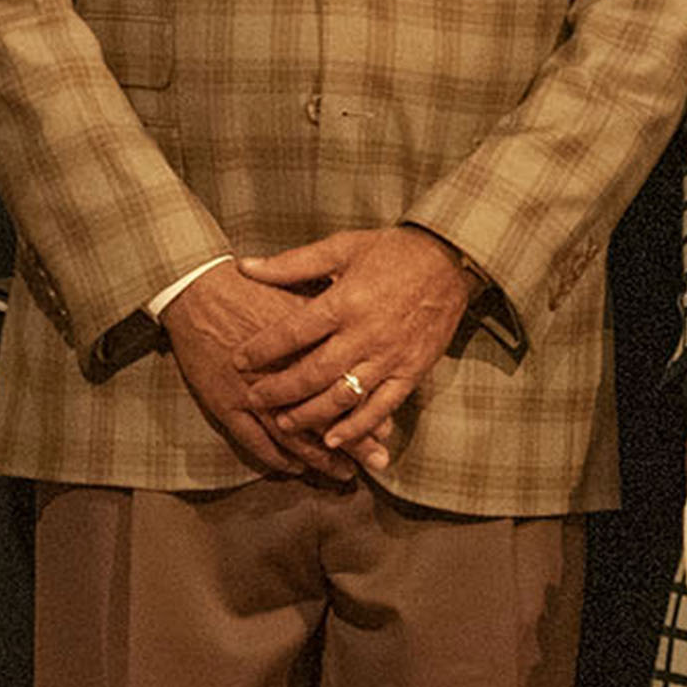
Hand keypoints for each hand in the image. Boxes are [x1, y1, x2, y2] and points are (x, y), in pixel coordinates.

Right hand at [158, 267, 365, 482]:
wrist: (195, 289)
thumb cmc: (249, 286)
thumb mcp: (299, 291)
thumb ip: (330, 317)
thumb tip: (361, 336)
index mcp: (304, 350)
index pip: (343, 391)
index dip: (367, 414)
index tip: (387, 431)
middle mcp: (281, 377)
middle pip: (324, 419)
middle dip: (355, 445)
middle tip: (377, 462)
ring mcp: (252, 395)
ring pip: (293, 438)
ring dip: (320, 459)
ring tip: (343, 473)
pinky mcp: (225, 404)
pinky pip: (254, 441)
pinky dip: (276, 457)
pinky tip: (294, 466)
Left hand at [233, 225, 486, 465]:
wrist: (450, 261)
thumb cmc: (391, 251)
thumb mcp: (340, 247)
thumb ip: (291, 264)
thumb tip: (244, 266)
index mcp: (344, 302)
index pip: (293, 332)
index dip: (262, 349)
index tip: (237, 361)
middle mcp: (365, 334)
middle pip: (314, 372)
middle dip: (280, 390)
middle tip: (253, 400)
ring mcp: (390, 357)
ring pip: (344, 396)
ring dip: (311, 415)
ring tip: (284, 424)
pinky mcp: (411, 373)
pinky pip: (382, 407)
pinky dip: (358, 427)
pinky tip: (334, 439)